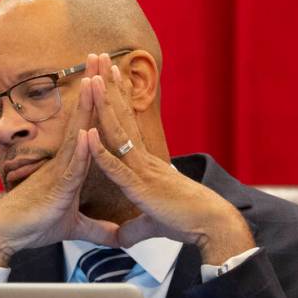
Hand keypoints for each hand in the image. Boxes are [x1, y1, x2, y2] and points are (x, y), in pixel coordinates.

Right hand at [0, 59, 118, 266]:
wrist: (6, 236)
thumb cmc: (34, 226)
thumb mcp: (73, 227)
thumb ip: (95, 228)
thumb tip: (115, 236)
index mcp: (72, 165)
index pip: (90, 127)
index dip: (101, 103)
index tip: (110, 77)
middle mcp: (65, 161)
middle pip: (84, 118)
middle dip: (94, 88)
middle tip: (101, 55)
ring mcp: (59, 171)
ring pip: (77, 133)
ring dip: (86, 107)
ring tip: (95, 78)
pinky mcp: (56, 188)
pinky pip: (71, 166)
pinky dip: (81, 150)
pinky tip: (88, 132)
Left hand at [85, 53, 255, 264]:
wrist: (210, 227)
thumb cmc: (185, 222)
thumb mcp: (152, 225)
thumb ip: (135, 228)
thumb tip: (123, 238)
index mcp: (145, 162)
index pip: (127, 123)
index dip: (117, 98)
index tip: (107, 75)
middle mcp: (143, 160)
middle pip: (121, 116)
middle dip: (108, 87)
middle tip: (97, 58)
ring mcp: (142, 171)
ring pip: (117, 133)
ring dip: (103, 107)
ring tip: (90, 81)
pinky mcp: (140, 188)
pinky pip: (116, 168)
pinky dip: (101, 153)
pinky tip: (87, 136)